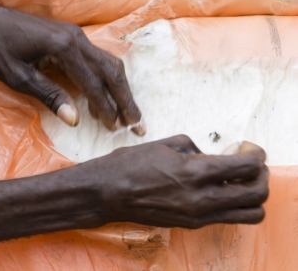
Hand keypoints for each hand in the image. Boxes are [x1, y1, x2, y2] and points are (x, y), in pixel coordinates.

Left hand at [0, 4, 143, 133]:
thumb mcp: (18, 77)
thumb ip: (49, 96)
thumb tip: (75, 119)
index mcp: (63, 47)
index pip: (93, 83)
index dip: (106, 108)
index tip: (116, 128)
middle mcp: (77, 38)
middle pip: (112, 71)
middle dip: (126, 100)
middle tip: (138, 125)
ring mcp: (77, 35)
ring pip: (109, 63)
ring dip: (121, 89)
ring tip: (129, 114)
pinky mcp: (72, 36)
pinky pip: (99, 59)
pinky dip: (108, 79)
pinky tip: (109, 95)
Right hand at [80, 135, 268, 227]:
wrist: (108, 192)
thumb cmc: (131, 164)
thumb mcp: (166, 144)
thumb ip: (196, 148)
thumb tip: (211, 156)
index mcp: (196, 171)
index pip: (248, 166)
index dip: (256, 155)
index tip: (250, 150)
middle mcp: (203, 198)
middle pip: (258, 194)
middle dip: (261, 176)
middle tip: (250, 165)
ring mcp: (198, 215)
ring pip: (250, 214)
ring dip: (252, 196)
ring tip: (238, 182)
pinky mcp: (191, 224)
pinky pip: (227, 217)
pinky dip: (232, 204)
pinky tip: (216, 190)